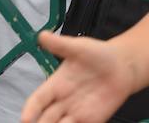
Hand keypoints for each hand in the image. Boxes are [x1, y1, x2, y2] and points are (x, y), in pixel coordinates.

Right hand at [21, 30, 135, 122]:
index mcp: (55, 85)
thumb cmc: (98, 54)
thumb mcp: (78, 47)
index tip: (25, 119)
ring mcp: (76, 113)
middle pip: (45, 119)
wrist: (123, 65)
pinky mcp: (91, 120)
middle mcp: (62, 102)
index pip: (37, 100)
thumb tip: (41, 35)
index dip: (30, 110)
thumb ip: (60, 44)